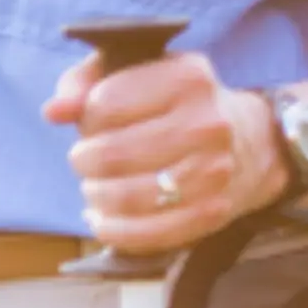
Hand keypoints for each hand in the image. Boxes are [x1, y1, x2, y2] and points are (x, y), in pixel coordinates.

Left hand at [44, 47, 277, 254]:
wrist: (254, 141)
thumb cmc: (179, 103)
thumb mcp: (140, 73)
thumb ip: (87, 82)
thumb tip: (54, 111)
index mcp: (187, 78)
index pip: (105, 103)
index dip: (86, 118)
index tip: (93, 122)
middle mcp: (206, 124)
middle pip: (111, 154)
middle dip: (84, 161)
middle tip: (85, 161)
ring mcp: (213, 172)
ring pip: (126, 197)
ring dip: (96, 196)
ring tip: (94, 189)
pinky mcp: (213, 212)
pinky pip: (148, 234)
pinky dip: (114, 231)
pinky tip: (102, 220)